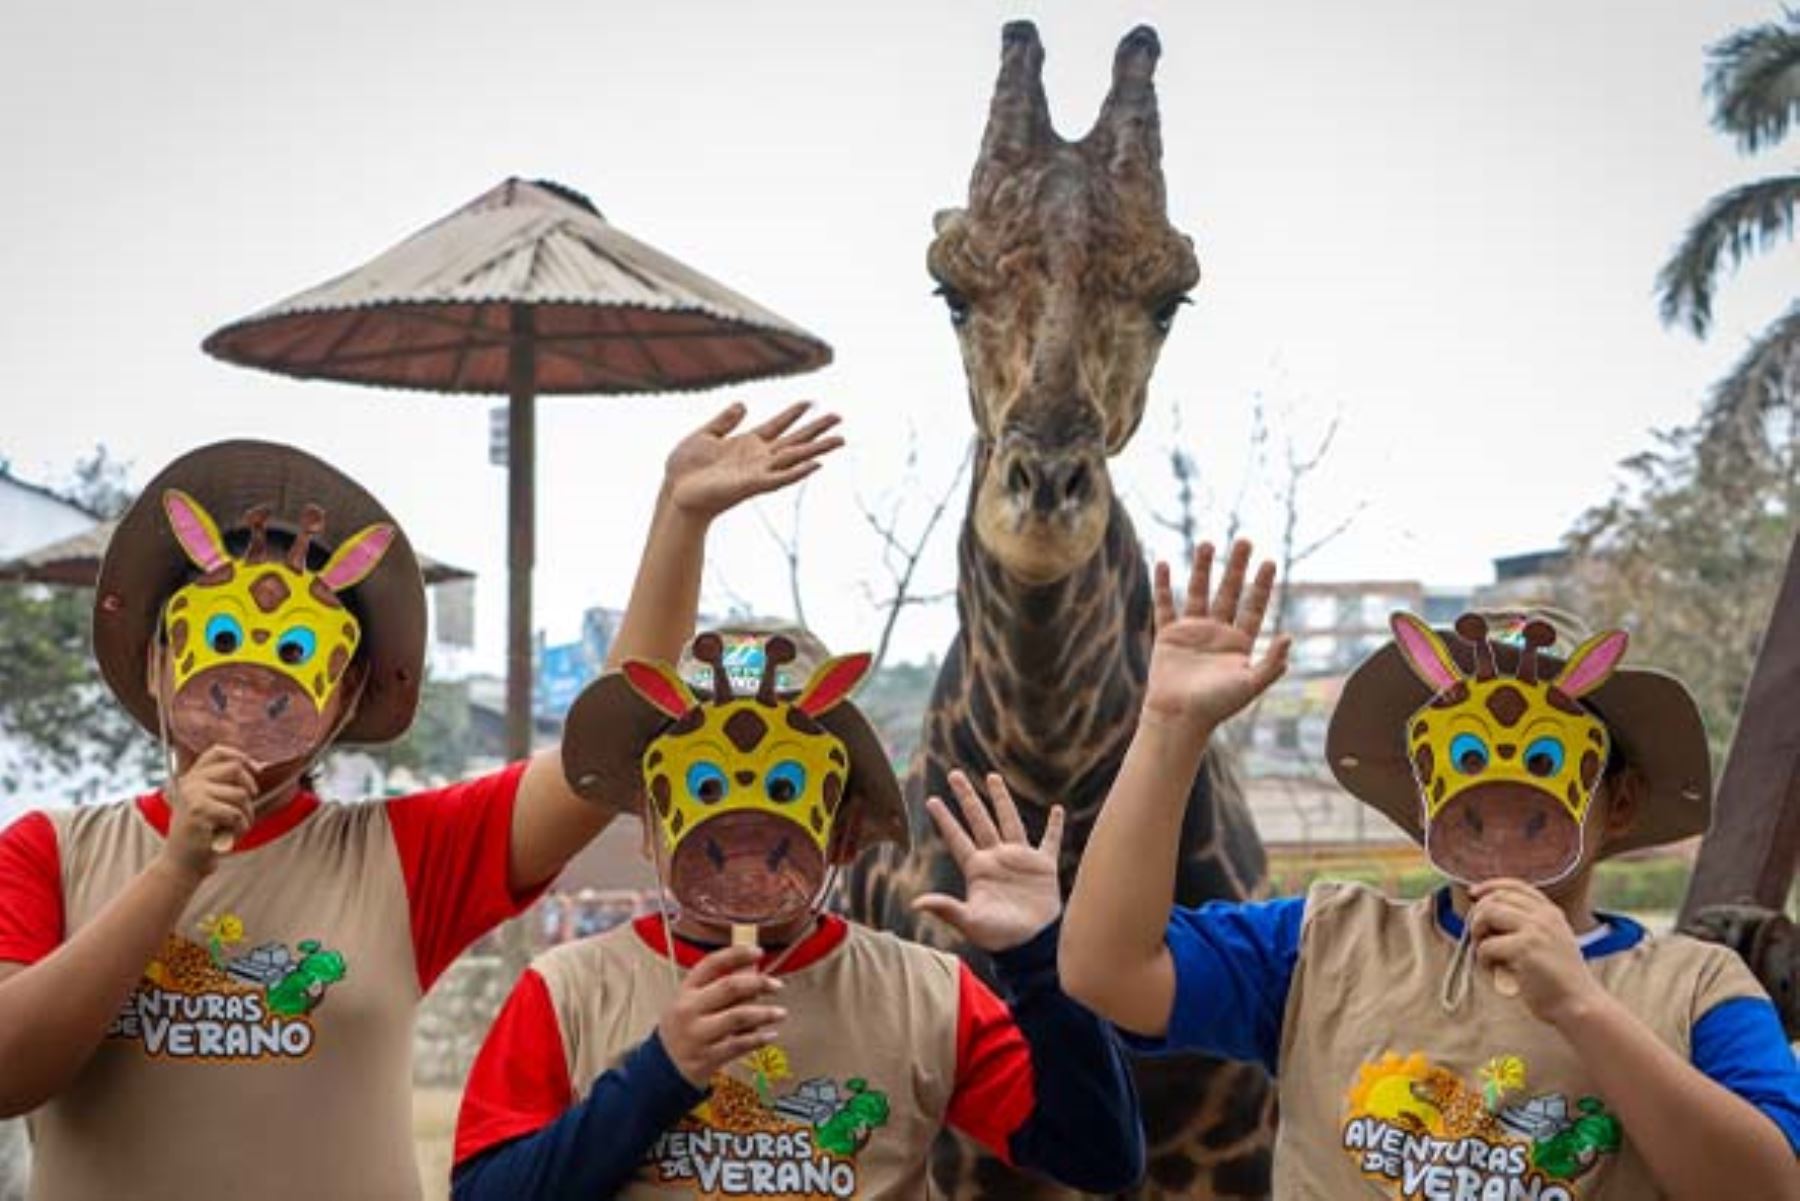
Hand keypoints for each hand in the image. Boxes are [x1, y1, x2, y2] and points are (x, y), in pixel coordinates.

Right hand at [156, 745, 257, 880]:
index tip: (256, 771)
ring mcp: (193, 795)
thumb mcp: (213, 803)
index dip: (241, 757)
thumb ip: (228, 784)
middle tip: (243, 810)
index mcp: (193, 777)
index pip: (218, 751)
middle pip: (236, 769)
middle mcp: (190, 782)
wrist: (182, 863)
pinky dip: (240, 828)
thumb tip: (262, 765)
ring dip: (246, 815)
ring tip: (232, 828)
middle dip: (249, 790)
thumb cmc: (204, 834)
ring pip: (241, 794)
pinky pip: (236, 814)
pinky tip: (227, 836)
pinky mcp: (198, 811)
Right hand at [657, 945, 785, 1087]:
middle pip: (729, 987)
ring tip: (781, 1013)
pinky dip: (758, 1039)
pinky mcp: (706, 1057)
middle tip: (777, 985)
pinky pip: (739, 1045)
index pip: (712, 963)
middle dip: (758, 983)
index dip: (736, 954)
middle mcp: (689, 1009)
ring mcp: (697, 1034)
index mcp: (686, 990)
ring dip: (764, 1013)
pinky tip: (771, 1034)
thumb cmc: (685, 1026)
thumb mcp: (694, 1002)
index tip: (758, 951)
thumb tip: (754, 970)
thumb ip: (720, 986)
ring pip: (738, 1017)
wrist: (664, 1067)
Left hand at [663, 401, 843, 519]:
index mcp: (747, 444)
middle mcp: (758, 458)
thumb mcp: (704, 435)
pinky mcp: (752, 485)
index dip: (793, 413)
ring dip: (818, 449)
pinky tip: (816, 464)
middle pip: (795, 440)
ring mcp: (758, 472)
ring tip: (841, 440)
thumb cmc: (685, 468)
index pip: (778, 425)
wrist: (675, 492)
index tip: (811, 401)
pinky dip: (798, 472)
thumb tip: (743, 404)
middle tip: (840, 417)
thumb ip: (724, 421)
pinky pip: (780, 478)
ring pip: (795, 458)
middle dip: (817, 429)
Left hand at [913, 771, 1064, 952]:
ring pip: (1009, 820)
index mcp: (978, 869)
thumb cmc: (1000, 937)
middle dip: (967, 797)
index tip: (932, 800)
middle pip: (979, 820)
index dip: (945, 819)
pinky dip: (1054, 826)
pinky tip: (1057, 809)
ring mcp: (1020, 860)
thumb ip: (947, 909)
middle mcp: (997, 859)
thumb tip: (917, 903)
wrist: (1033, 944)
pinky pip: (1050, 840)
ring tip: (992, 777)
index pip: (957, 838)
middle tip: (954, 774)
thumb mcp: (971, 922)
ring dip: (1001, 799)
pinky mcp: (1043, 866)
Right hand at [1144, 540, 1289, 736]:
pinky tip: (1163, 563)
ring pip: (1198, 591)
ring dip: (1202, 568)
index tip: (1269, 561)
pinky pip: (1164, 605)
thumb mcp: (1250, 685)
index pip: (1253, 606)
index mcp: (1239, 643)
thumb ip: (1271, 663)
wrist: (1179, 718)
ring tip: (1207, 543)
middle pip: (1229, 592)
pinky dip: (1163, 585)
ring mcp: (1192, 632)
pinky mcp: (1168, 636)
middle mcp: (1217, 633)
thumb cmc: (1216, 706)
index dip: (1262, 585)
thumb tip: (1290, 637)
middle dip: (1236, 567)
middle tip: (1244, 541)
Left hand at [1469, 879, 1602, 1025]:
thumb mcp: (1549, 942)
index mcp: (1551, 912)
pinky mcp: (1525, 948)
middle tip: (1478, 939)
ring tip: (1486, 956)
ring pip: (1486, 914)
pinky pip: (1486, 946)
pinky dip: (1483, 960)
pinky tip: (1495, 972)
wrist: (1580, 1005)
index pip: (1515, 886)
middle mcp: (1544, 916)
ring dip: (1477, 935)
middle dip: (1478, 916)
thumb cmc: (1558, 981)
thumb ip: (1526, 925)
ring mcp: (1536, 930)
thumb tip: (1483, 914)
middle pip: (1495, 898)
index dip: (1490, 886)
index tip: (1473, 893)